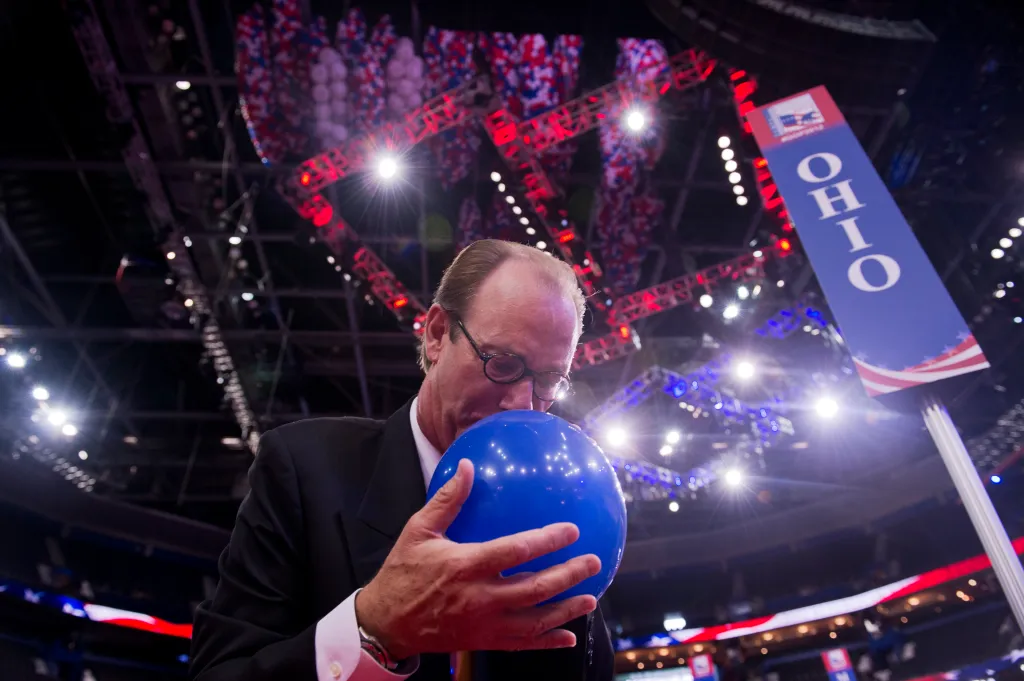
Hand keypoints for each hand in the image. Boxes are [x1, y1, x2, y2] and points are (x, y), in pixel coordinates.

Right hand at [355, 459, 600, 658]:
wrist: (386, 623)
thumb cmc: (403, 572)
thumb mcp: (418, 530)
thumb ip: (447, 499)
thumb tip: (467, 466)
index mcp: (465, 565)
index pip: (516, 552)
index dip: (547, 541)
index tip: (571, 530)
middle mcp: (479, 597)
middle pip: (534, 588)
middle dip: (568, 575)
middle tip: (593, 562)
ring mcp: (483, 623)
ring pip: (534, 620)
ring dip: (566, 610)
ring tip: (591, 598)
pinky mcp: (483, 641)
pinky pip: (521, 645)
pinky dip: (548, 641)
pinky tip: (569, 636)